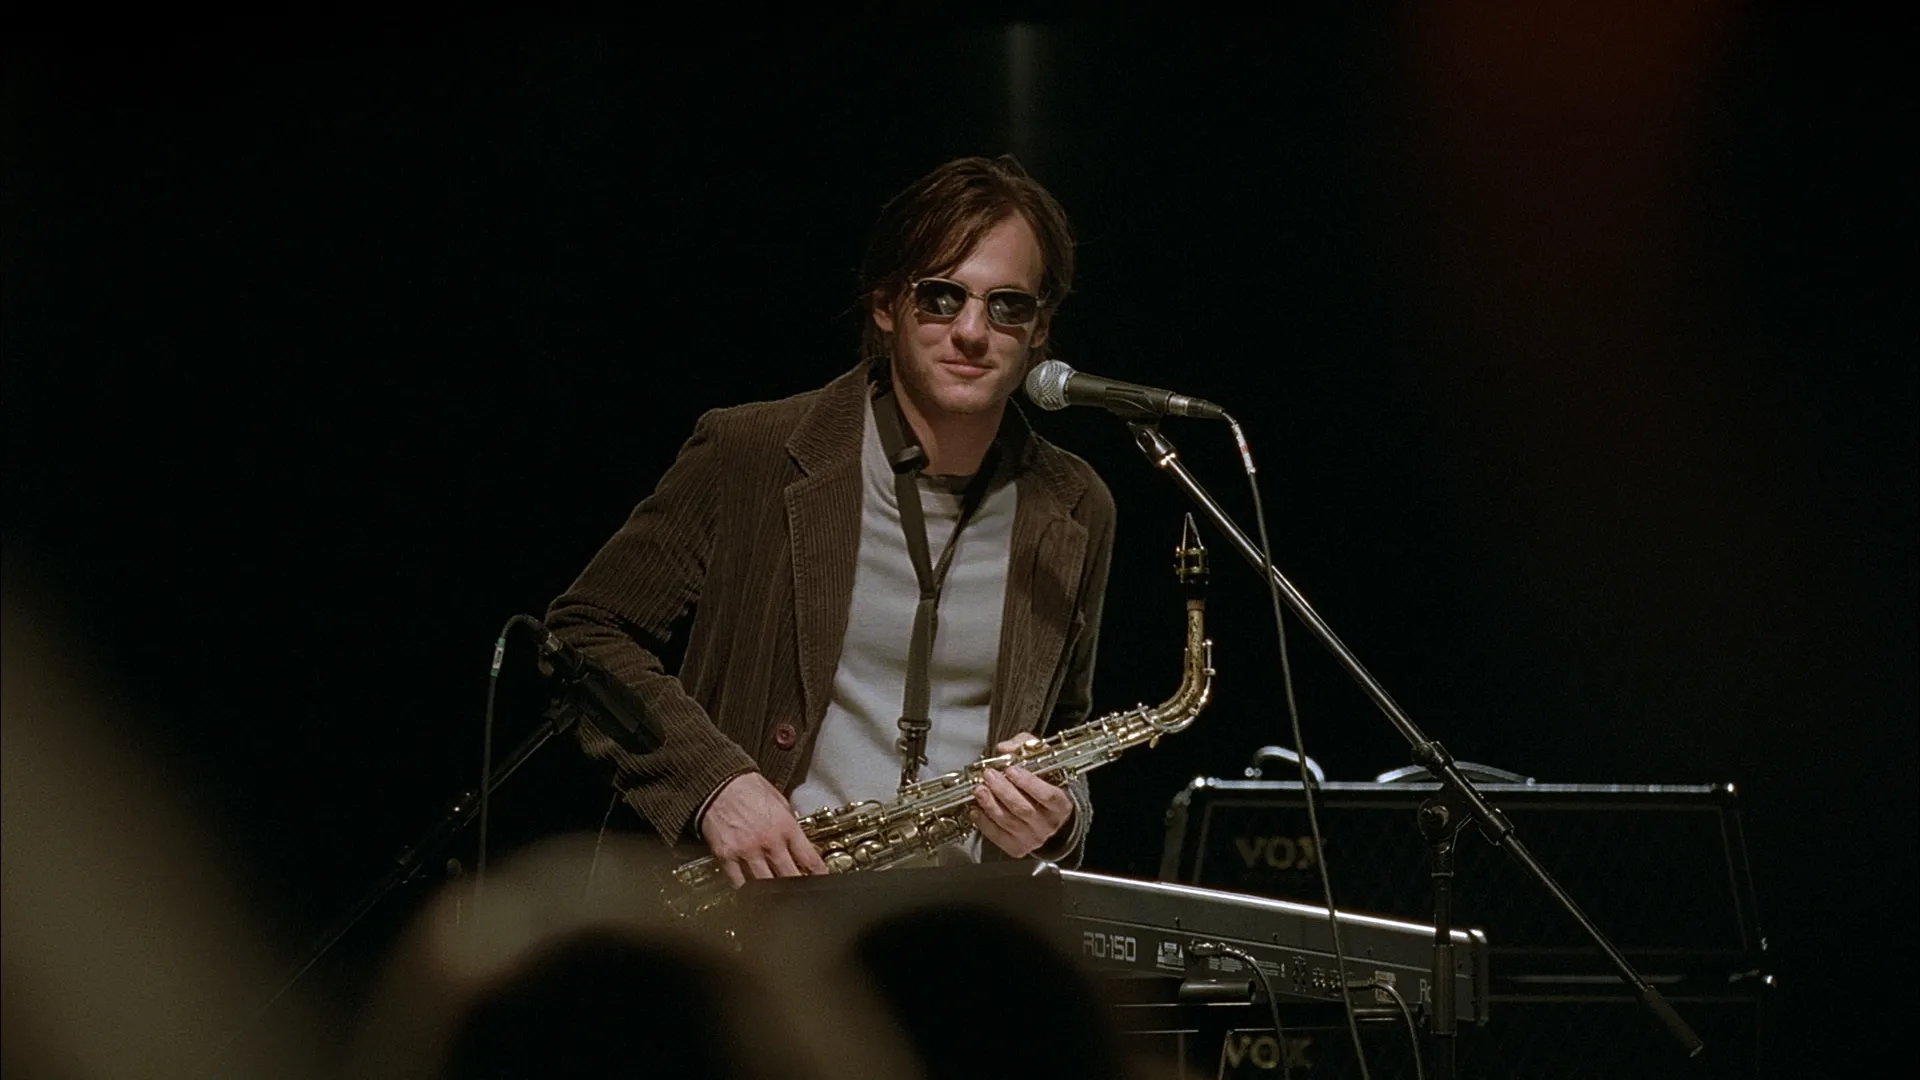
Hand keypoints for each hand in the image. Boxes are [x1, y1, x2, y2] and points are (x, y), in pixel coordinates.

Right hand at [698, 771, 827, 887]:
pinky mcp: (727, 856)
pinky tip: (753, 894)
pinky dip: (747, 891)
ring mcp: (747, 851)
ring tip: (778, 899)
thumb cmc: (748, 788)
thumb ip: (790, 825)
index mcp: (785, 826)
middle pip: (789, 876)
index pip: (809, 858)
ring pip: (766, 884)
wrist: (719, 782)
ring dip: (774, 894)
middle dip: (798, 888)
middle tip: (801, 895)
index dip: (818, 874)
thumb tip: (799, 844)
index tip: (821, 881)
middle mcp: (768, 841)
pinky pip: (739, 882)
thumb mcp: (780, 802)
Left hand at [971, 733, 1074, 858]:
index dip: (1028, 783)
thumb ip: (1025, 747)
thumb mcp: (1042, 760)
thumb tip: (1005, 748)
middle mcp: (1049, 824)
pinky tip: (976, 810)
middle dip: (1003, 790)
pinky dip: (985, 823)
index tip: (1011, 769)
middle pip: (1024, 809)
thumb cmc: (1044, 785)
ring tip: (979, 790)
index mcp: (1061, 804)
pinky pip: (999, 837)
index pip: (1048, 796)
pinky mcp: (1018, 848)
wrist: (1047, 817)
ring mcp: (1034, 838)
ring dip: (990, 805)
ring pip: (1009, 822)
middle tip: (989, 775)